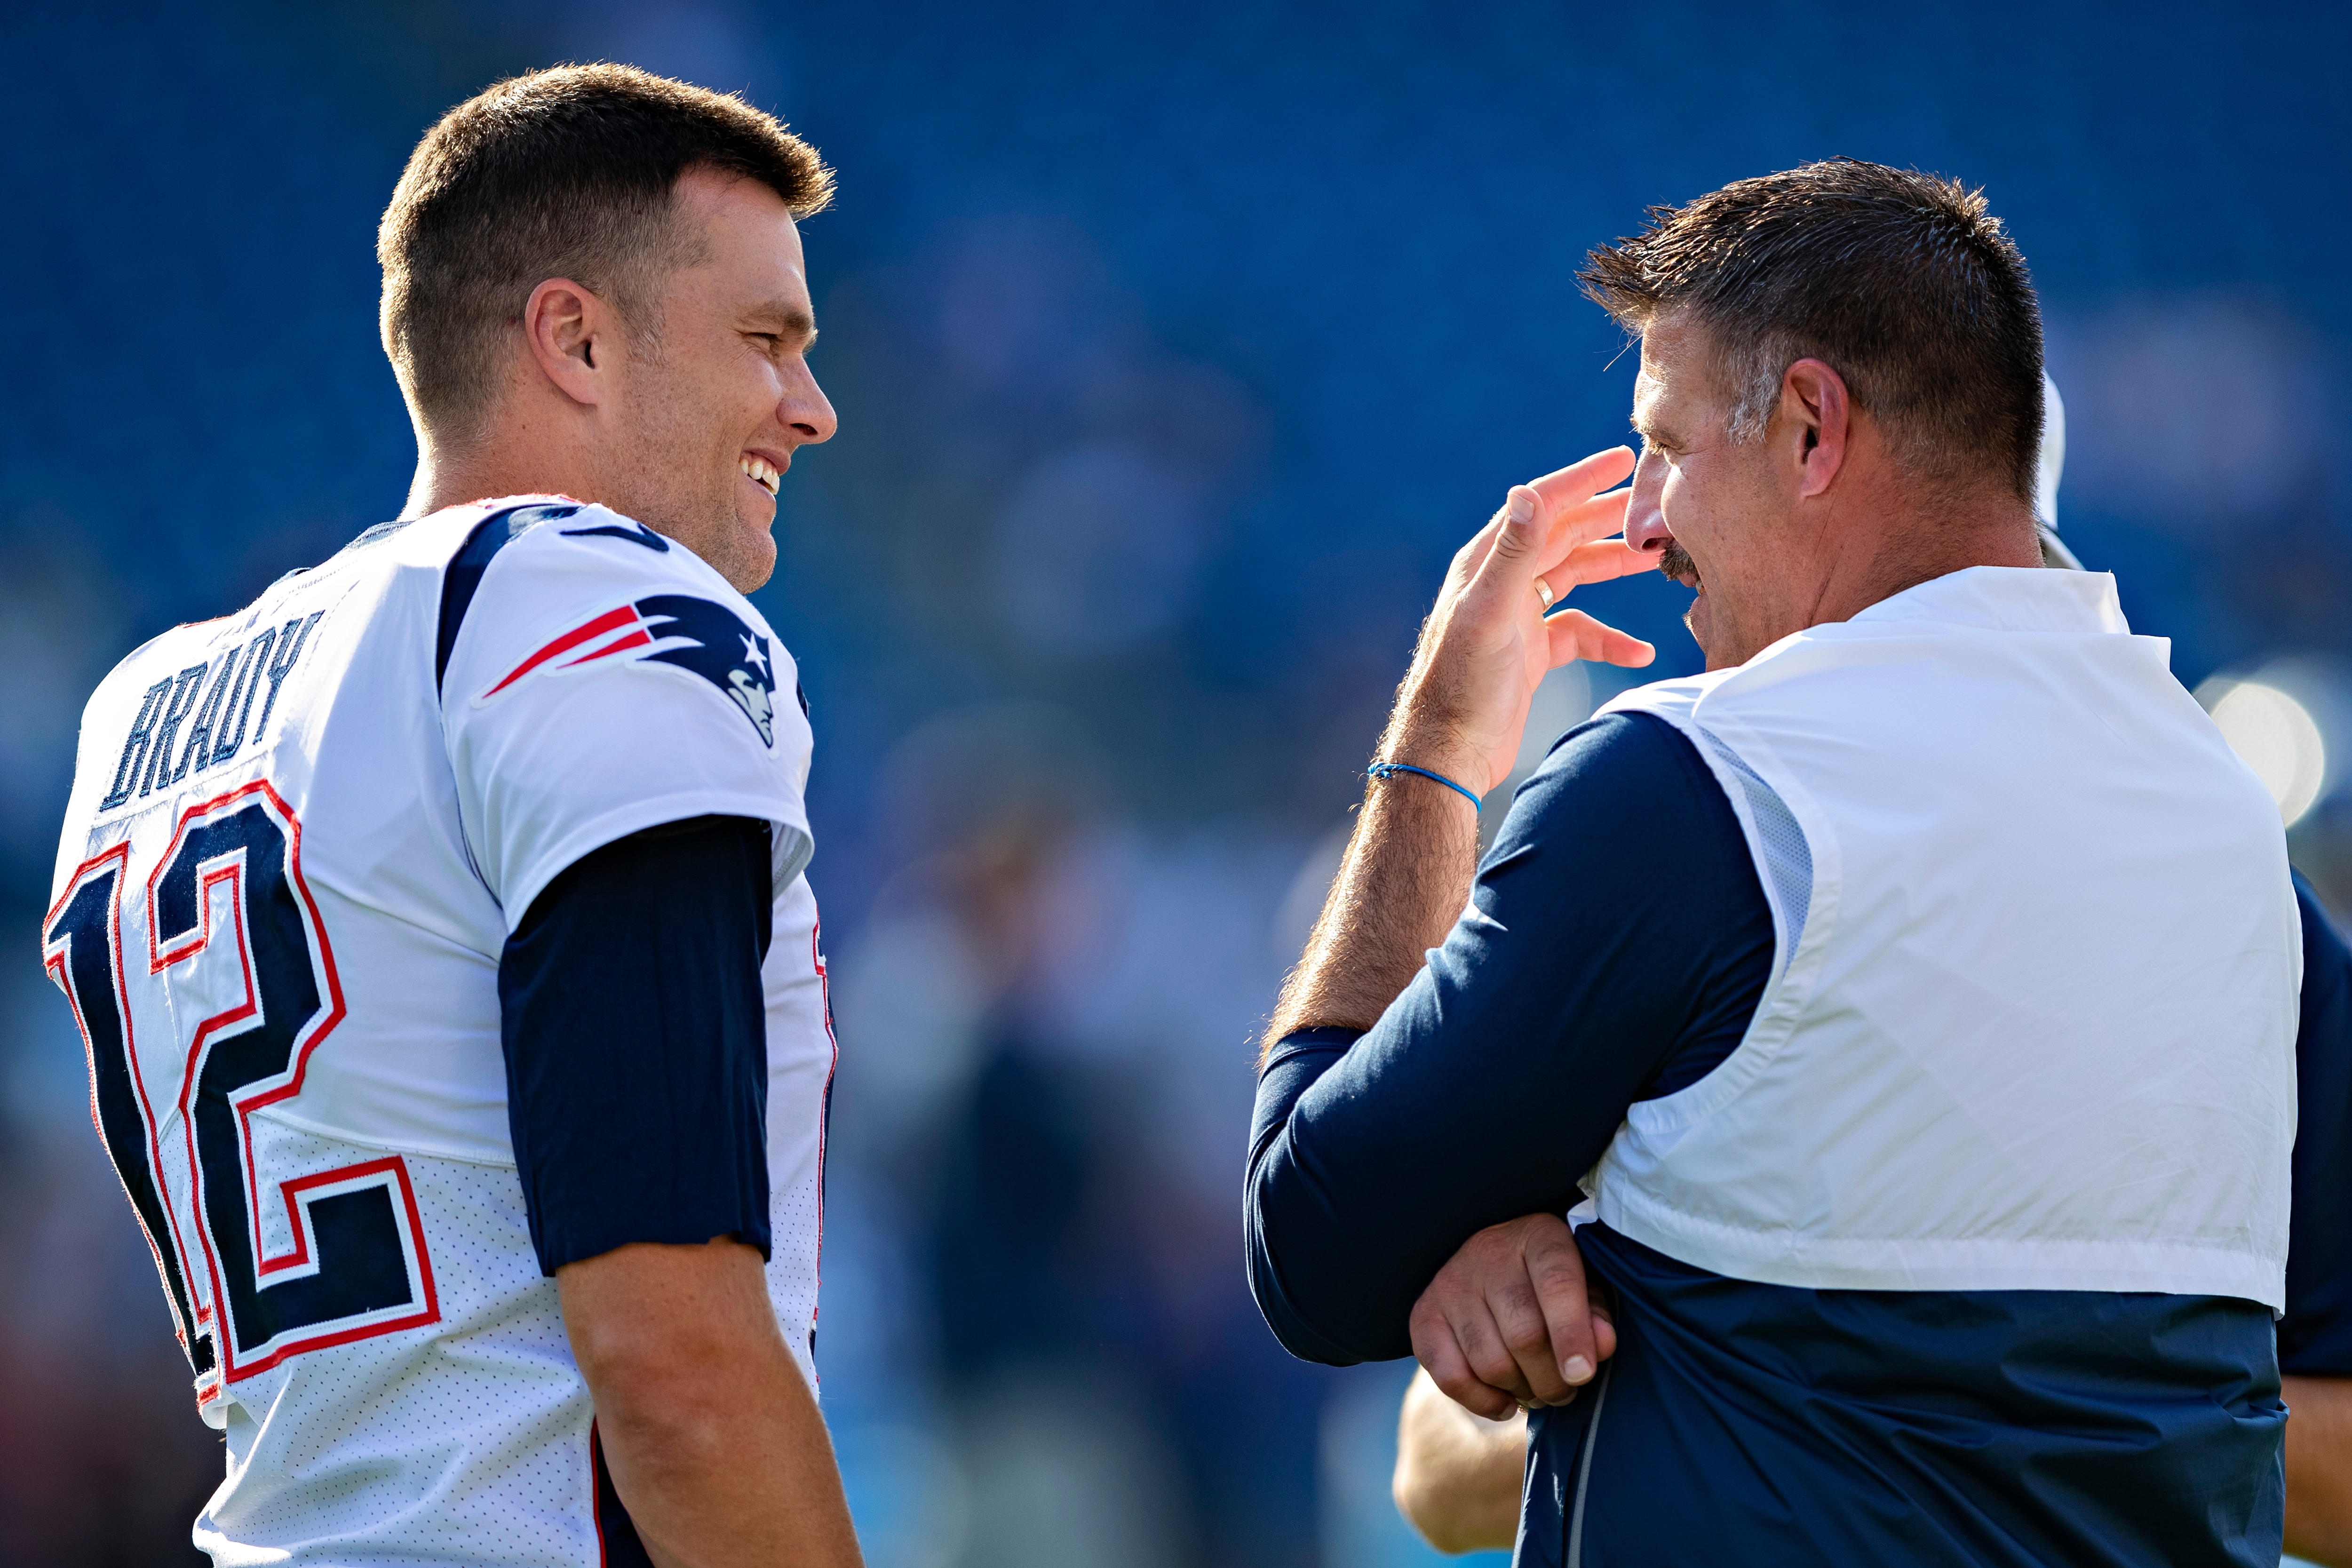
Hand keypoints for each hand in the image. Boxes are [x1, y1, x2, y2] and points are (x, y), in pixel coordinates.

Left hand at [1382, 449, 1658, 794]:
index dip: (1580, 480)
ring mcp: (1519, 619)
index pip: (1539, 506)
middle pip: (1562, 537)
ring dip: (1612, 568)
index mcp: (1487, 564)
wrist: (1450, 754)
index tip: (1621, 459)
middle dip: (1607, 519)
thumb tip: (1528, 491)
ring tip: (1656, 561)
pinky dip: (1608, 638)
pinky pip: (1579, 633)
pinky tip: (1638, 652)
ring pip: (1574, 578)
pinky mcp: (1531, 654)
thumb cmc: (1461, 684)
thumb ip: (1513, 554)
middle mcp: (1502, 585)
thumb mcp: (1490, 613)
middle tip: (1653, 506)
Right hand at [1409, 1213, 1617, 1421]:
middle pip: (1523, 1334)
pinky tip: (1506, 1402)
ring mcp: (1450, 1283)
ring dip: (1522, 1392)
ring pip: (1490, 1363)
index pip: (1556, 1284)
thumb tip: (1602, 1346)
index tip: (1582, 1374)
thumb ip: (1597, 1313)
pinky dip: (1483, 1402)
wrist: (1493, 1258)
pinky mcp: (1424, 1315)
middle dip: (1552, 1380)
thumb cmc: (1551, 1280)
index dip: (1571, 1334)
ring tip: (1538, 1390)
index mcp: (1539, 1236)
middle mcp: (1488, 1253)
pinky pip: (1450, 1377)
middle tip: (1566, 1392)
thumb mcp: (1587, 1283)